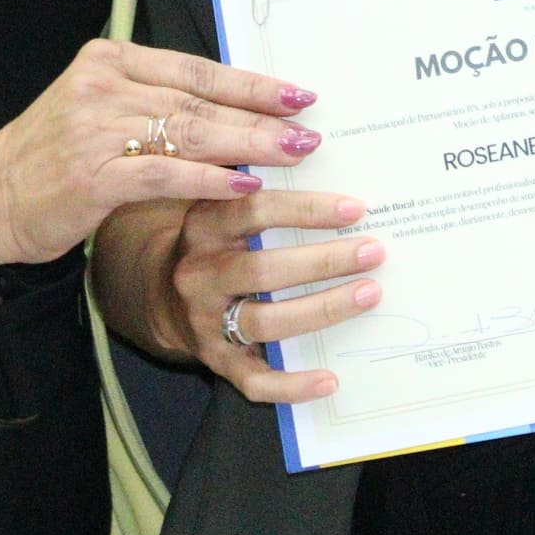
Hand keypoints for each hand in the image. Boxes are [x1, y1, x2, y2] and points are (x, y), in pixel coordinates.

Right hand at [0, 40, 320, 273]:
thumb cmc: (51, 158)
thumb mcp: (99, 110)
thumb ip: (154, 102)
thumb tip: (234, 110)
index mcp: (110, 60)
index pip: (197, 68)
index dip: (252, 82)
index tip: (298, 94)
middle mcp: (104, 84)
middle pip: (201, 98)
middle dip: (262, 115)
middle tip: (310, 130)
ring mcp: (95, 128)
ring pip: (190, 132)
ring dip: (249, 144)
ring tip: (293, 154)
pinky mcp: (91, 175)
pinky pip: (165, 173)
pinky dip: (209, 179)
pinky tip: (245, 186)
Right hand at [165, 188, 386, 403]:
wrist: (160, 294)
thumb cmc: (216, 241)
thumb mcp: (224, 204)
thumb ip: (262, 184)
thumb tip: (317, 150)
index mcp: (204, 226)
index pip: (256, 211)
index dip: (307, 209)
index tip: (355, 208)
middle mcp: (200, 274)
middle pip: (263, 271)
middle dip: (324, 261)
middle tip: (374, 251)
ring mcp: (205, 321)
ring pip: (265, 322)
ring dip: (322, 309)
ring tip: (370, 294)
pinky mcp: (215, 361)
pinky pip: (255, 380)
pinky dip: (293, 385)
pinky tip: (331, 380)